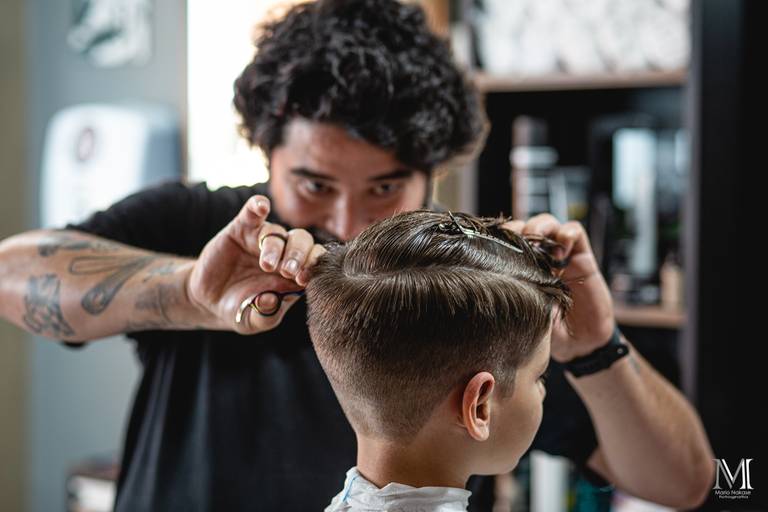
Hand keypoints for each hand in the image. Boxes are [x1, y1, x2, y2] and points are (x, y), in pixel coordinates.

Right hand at [185, 195, 325, 333]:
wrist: (209, 299)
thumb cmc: (240, 309)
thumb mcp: (252, 321)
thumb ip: (265, 315)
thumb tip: (271, 300)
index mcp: (294, 274)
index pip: (315, 262)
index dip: (313, 267)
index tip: (303, 280)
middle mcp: (283, 253)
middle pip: (302, 242)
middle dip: (299, 256)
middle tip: (288, 272)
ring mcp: (263, 240)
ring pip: (278, 233)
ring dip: (276, 247)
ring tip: (266, 265)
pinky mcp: (242, 228)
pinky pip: (252, 213)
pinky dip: (257, 206)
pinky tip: (260, 206)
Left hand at [501, 214, 614, 361]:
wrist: (579, 344)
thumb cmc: (547, 331)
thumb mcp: (524, 312)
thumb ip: (514, 293)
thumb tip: (491, 281)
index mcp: (520, 268)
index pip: (507, 241)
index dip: (499, 238)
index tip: (492, 244)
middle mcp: (539, 257)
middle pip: (525, 226)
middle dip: (518, 229)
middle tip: (515, 241)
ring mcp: (561, 255)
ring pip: (548, 223)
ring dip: (540, 227)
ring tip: (537, 243)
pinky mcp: (583, 257)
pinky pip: (575, 232)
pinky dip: (567, 233)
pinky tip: (562, 251)